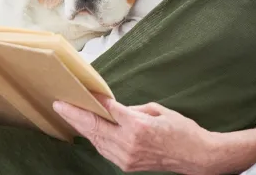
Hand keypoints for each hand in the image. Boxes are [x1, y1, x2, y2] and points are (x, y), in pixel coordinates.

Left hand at [53, 95, 220, 173]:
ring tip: (68, 115)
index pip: (108, 110)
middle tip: (59, 105)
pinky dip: (95, 138)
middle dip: (75, 115)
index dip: (93, 100)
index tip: (81, 91)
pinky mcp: (127, 164)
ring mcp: (127, 157)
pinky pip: (105, 150)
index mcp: (138, 126)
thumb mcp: (158, 110)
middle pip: (95, 127)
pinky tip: (87, 130)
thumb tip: (116, 109)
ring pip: (97, 140)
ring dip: (82, 127)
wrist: (196, 157)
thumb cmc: (182, 130)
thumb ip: (133, 110)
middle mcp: (129, 143)